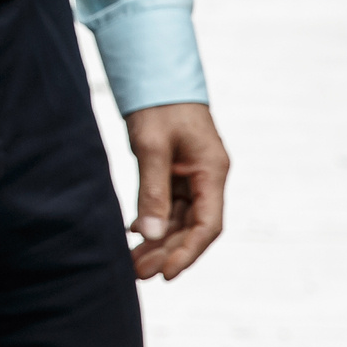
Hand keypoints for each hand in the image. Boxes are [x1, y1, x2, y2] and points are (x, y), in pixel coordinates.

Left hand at [126, 101, 227, 279]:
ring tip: (133, 264)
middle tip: (138, 273)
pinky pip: (168, 205)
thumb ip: (152, 190)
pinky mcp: (175, 172)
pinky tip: (134, 236)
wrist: (154, 72)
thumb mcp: (152, 147)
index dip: (189, 252)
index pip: (208, 225)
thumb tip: (150, 234)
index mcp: (212, 171)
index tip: (166, 273)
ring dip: (159, 242)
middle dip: (169, 252)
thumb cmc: (158, 104)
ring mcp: (192, 175)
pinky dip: (152, 221)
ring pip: (180, 220)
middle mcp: (207, 177)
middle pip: (194, 227)